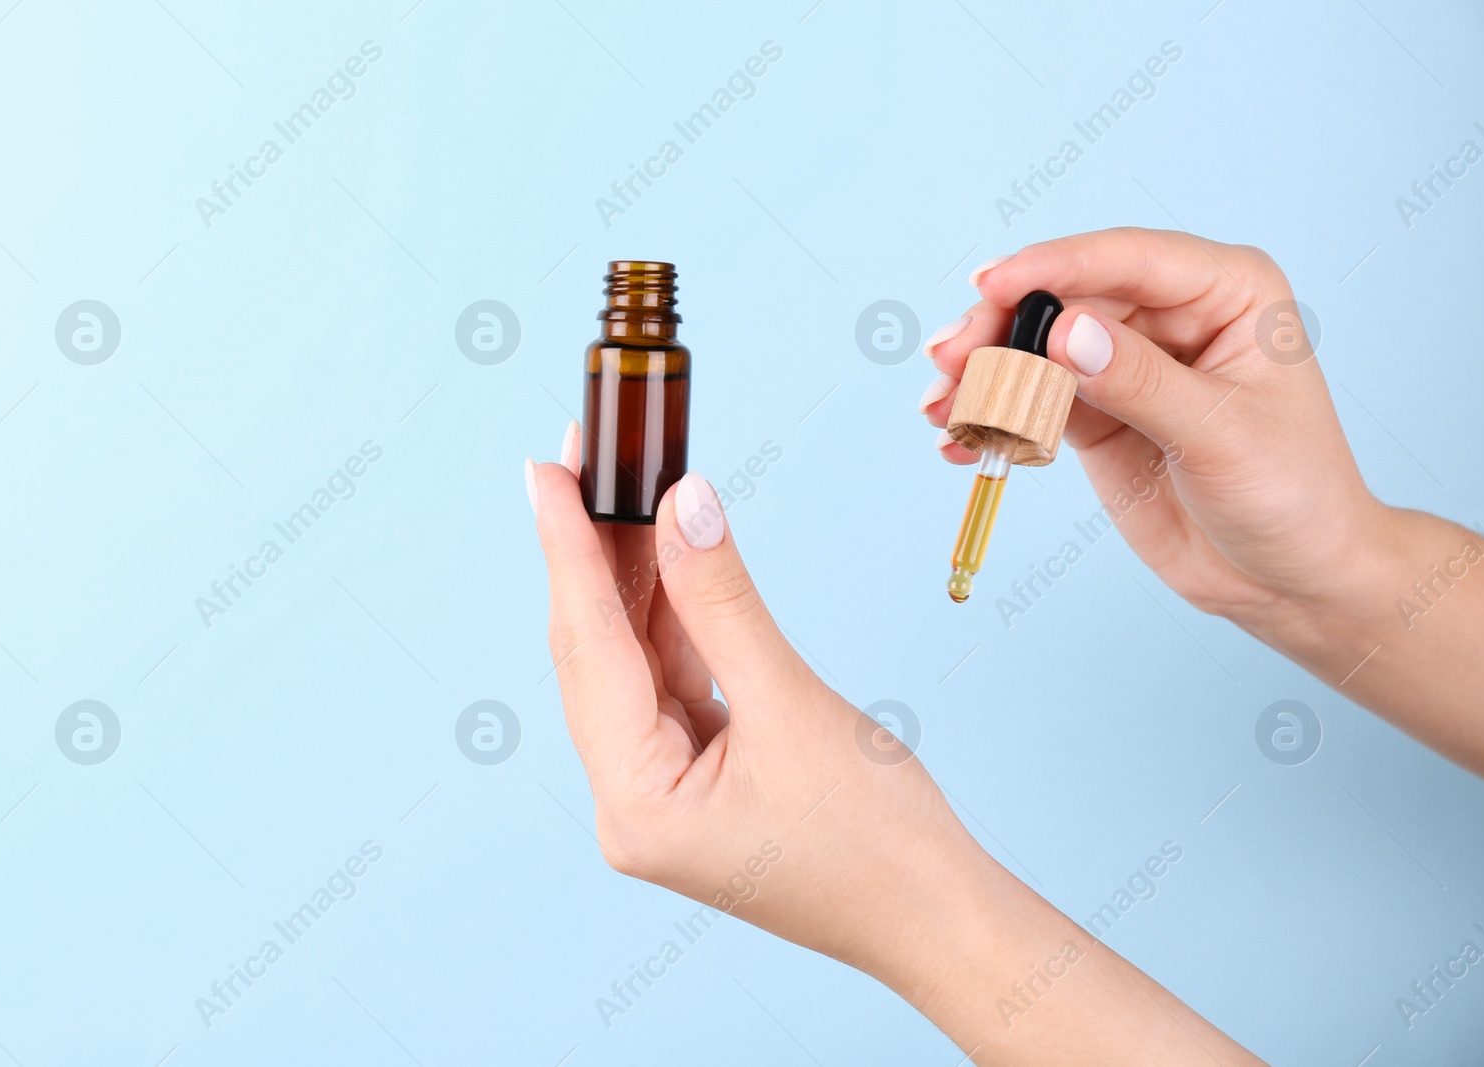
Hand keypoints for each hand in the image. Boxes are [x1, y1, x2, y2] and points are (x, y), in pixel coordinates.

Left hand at [528, 427, 1261, 1061]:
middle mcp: (629, 806)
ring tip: (625, 490)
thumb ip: (722, 598)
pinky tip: (669, 558)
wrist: (937, 917)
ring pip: (630, 664)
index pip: (588, 649)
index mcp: (635, 806)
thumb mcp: (791, 701)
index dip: (566, 548)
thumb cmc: (879, 839)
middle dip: (590, 553)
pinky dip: (672, 622)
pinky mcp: (693, 783)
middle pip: (595, 654)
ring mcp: (658, 797)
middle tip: (583, 460)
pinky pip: (668, 684)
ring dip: (632, 580)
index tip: (546, 471)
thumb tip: (683, 504)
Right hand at [923, 227, 1483, 774]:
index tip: (991, 284)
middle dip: (1000, 326)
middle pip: (1065, 298)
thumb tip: (1066, 333)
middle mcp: (1171, 315)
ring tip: (942, 406)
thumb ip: (1141, 382)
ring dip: (984, 373)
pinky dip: (992, 416)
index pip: (1128, 260)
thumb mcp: (1220, 437)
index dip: (1054, 266)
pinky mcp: (1095, 413)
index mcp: (1225, 291)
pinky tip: (961, 440)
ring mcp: (1126, 363)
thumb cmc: (1291, 495)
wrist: (1288, 578)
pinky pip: (1030, 400)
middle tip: (950, 359)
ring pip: (1036, 347)